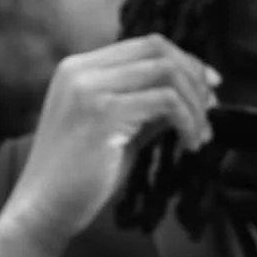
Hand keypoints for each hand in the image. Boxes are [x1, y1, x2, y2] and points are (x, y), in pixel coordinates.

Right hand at [0, 33, 220, 254]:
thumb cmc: (78, 180)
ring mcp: (89, 88)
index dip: (185, 61)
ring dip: (195, 104)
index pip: (145, 46)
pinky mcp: (103, 113)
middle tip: (213, 110)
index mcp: (79, 69)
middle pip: (158, 49)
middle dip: (195, 76)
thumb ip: (146, 109)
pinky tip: (189, 145)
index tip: (210, 87)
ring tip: (200, 136)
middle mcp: (81, 70)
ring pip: (166, 72)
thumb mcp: (117, 133)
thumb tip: (189, 97)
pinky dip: (187, 121)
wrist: (43, 211)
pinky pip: (165, 102)